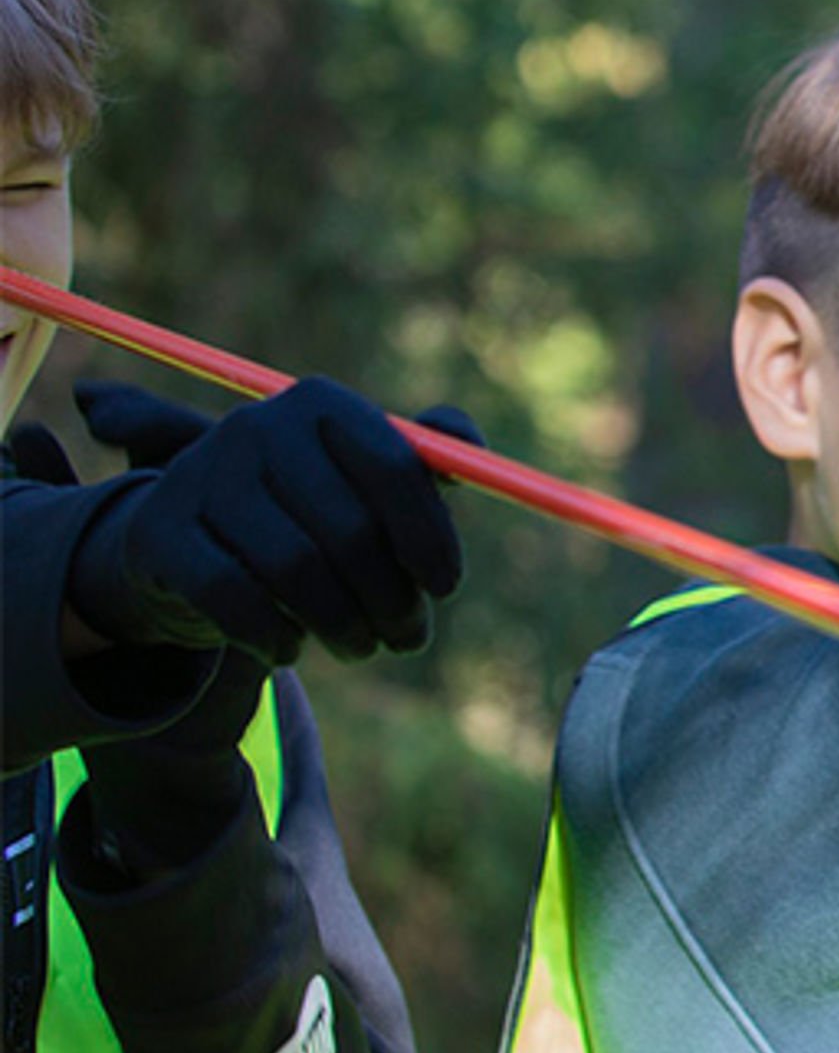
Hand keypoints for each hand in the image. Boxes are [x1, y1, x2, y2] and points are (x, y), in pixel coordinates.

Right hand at [62, 379, 477, 664]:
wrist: (197, 541)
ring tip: (361, 646)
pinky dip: (273, 635)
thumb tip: (468, 443)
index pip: (393, 469)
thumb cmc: (312, 510)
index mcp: (320, 403)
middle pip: (349, 528)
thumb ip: (428, 461)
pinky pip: (232, 597)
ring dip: (343, 625)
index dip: (430, 538)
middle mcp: (255, 426)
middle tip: (409, 638)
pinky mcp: (157, 533)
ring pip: (295, 568)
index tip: (445, 587)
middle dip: (392, 598)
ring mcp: (198, 476)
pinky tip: (291, 649)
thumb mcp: (370, 480)